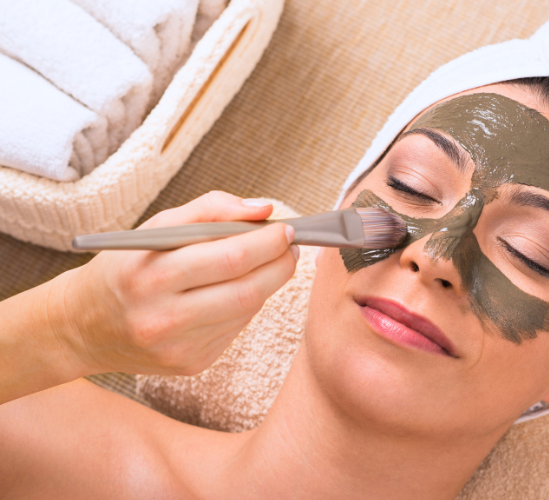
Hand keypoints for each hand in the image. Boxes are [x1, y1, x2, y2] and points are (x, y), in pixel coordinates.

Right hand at [54, 191, 297, 376]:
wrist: (84, 326)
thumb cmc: (127, 266)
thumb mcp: (156, 228)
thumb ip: (211, 210)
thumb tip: (266, 209)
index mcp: (150, 275)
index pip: (230, 258)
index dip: (268, 242)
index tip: (286, 228)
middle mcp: (162, 318)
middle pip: (247, 290)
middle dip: (280, 264)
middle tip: (291, 247)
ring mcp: (178, 348)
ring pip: (247, 311)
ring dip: (269, 283)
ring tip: (271, 263)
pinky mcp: (190, 364)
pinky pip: (236, 329)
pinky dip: (246, 305)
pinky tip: (238, 290)